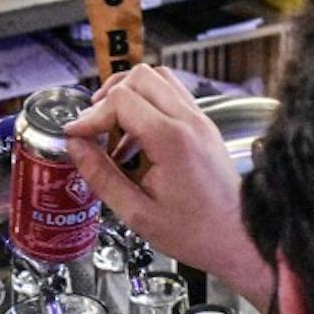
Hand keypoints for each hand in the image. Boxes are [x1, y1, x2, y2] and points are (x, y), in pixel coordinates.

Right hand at [65, 65, 273, 306]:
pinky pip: (170, 96)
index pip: (120, 100)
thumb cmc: (197, 232)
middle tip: (92, 126)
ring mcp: (199, 120)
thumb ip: (101, 176)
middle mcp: (189, 121)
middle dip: (108, 97)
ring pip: (157, 79)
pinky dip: (146, 106)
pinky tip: (135, 139)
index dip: (90, 116)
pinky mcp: (203, 126)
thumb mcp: (136, 212)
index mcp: (172, 140)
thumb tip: (76, 148)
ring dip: (128, 97)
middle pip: (138, 76)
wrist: (238, 237)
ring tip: (112, 129)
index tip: (75, 134)